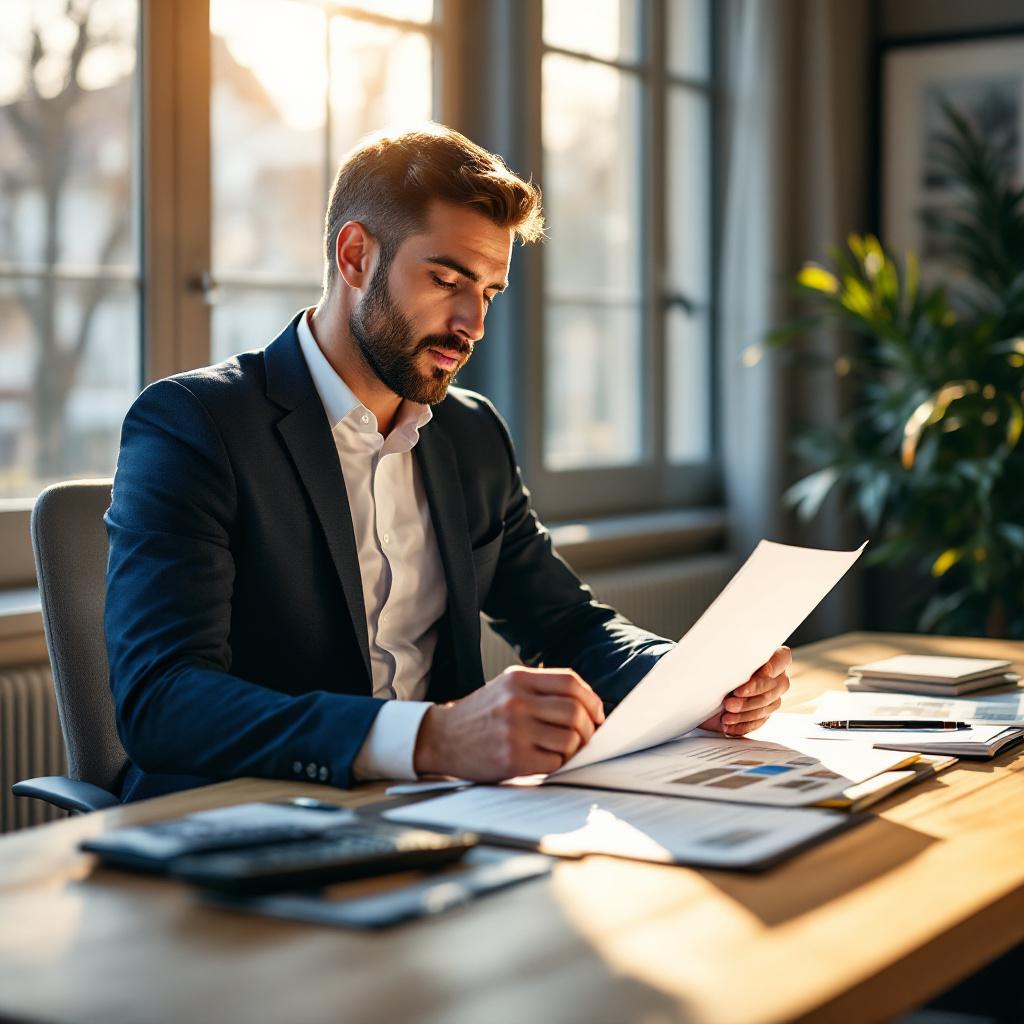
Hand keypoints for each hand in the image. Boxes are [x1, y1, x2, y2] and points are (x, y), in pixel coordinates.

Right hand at [413, 666, 605, 780]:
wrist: (441, 738)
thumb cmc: (480, 714)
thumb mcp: (506, 687)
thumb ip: (541, 690)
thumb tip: (587, 707)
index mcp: (518, 679)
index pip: (570, 683)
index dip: (591, 700)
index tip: (597, 714)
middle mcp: (517, 701)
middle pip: (575, 712)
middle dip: (589, 729)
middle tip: (587, 737)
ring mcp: (514, 730)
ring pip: (569, 740)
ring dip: (574, 749)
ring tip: (563, 750)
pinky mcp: (512, 758)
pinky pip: (554, 762)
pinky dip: (558, 764)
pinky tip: (546, 760)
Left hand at [700, 646, 791, 736]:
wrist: (702, 686)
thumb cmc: (715, 665)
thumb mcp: (723, 657)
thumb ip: (733, 655)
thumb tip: (732, 651)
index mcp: (772, 655)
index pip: (781, 659)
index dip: (771, 667)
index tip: (758, 673)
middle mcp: (777, 676)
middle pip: (772, 687)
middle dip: (749, 697)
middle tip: (729, 702)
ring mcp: (773, 696)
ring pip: (766, 707)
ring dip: (744, 713)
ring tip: (726, 716)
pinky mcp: (764, 712)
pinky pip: (758, 722)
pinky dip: (742, 725)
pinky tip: (728, 726)